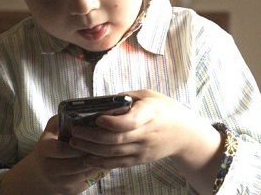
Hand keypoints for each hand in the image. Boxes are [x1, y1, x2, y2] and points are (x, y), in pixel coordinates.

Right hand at [0, 115, 106, 194]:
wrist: (41, 174)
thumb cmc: (50, 146)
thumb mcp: (51, 130)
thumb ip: (61, 119)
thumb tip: (78, 110)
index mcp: (44, 150)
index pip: (63, 149)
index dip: (80, 144)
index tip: (92, 136)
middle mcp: (49, 168)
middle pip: (77, 163)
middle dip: (93, 154)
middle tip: (108, 144)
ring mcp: (59, 182)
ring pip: (85, 173)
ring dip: (98, 162)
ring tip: (109, 151)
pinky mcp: (69, 191)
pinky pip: (88, 181)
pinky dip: (97, 171)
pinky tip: (103, 161)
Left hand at [67, 89, 220, 171]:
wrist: (185, 134)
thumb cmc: (165, 110)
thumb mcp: (149, 95)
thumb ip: (127, 96)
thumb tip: (104, 100)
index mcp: (150, 114)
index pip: (130, 121)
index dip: (112, 122)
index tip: (97, 118)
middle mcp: (146, 134)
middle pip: (116, 139)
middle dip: (92, 137)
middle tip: (75, 132)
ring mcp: (143, 149)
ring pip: (114, 153)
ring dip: (92, 149)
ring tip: (75, 143)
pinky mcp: (140, 159)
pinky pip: (118, 164)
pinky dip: (101, 162)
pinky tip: (87, 157)